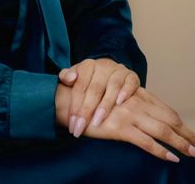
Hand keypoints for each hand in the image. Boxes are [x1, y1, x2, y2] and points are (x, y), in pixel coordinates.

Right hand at [56, 83, 194, 161]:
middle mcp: (136, 103)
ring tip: (193, 153)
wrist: (70, 102)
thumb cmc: (89, 100)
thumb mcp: (112, 96)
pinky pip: (148, 142)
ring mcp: (130, 115)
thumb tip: (143, 112)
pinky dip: (162, 151)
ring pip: (164, 131)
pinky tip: (172, 158)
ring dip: (181, 144)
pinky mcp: (122, 128)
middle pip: (169, 120)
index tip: (190, 133)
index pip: (165, 109)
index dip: (180, 122)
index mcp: (136, 93)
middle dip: (186, 134)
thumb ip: (129, 101)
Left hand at [58, 58, 139, 136]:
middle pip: (94, 89)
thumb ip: (66, 76)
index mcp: (88, 65)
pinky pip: (130, 82)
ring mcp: (118, 70)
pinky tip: (119, 104)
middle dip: (87, 110)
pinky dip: (126, 92)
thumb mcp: (75, 75)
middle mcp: (103, 66)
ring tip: (97, 121)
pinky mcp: (132, 76)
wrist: (109, 70)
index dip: (75, 105)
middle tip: (81, 128)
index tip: (72, 124)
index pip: (80, 86)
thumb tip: (69, 78)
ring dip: (105, 105)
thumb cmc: (89, 79)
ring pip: (112, 87)